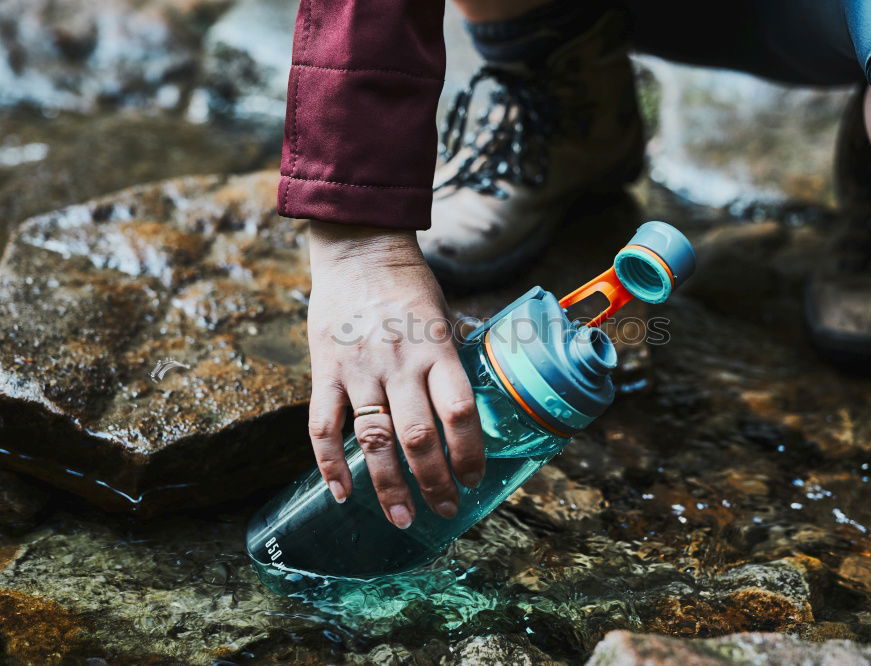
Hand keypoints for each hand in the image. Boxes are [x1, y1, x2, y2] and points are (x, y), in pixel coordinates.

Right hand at [306, 222, 484, 527]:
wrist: (359, 250)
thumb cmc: (410, 287)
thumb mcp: (445, 317)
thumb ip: (451, 364)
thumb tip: (467, 414)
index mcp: (437, 349)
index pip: (459, 412)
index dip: (469, 453)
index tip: (474, 480)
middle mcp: (400, 363)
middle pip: (418, 437)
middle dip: (434, 482)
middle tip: (444, 510)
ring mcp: (359, 369)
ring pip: (373, 440)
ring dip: (388, 486)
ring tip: (403, 518)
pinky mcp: (325, 370)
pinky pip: (323, 426)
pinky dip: (330, 465)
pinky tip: (342, 494)